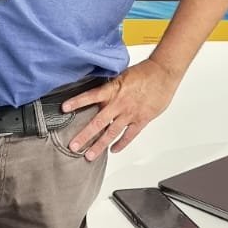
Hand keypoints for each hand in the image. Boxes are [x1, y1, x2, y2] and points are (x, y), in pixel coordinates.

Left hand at [61, 59, 180, 160]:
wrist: (163, 72)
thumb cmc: (145, 72)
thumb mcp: (122, 76)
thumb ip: (111, 88)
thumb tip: (99, 95)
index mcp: (113, 90)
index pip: (90, 96)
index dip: (77, 102)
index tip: (64, 108)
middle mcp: (119, 104)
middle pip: (98, 123)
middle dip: (84, 136)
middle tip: (74, 146)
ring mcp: (130, 113)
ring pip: (111, 133)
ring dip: (99, 145)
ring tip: (89, 155)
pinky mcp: (141, 119)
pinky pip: (129, 135)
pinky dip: (121, 144)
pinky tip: (113, 150)